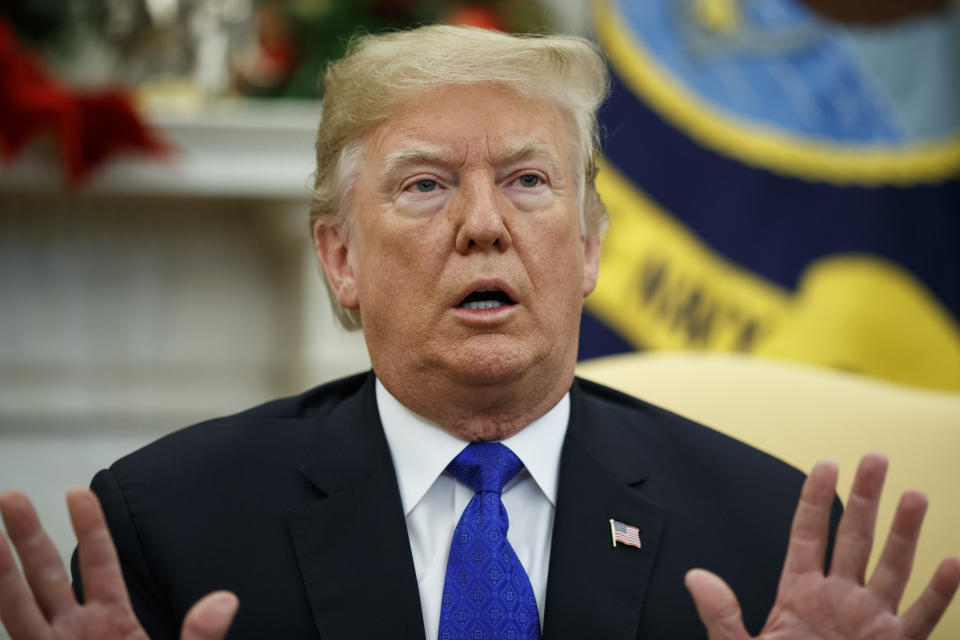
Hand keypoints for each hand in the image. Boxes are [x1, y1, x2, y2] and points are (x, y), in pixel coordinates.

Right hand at [0, 488, 237, 639]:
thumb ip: (201, 638)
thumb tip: (225, 599)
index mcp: (112, 624)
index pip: (99, 565)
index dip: (90, 529)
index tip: (78, 492)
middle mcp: (73, 637)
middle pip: (46, 576)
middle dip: (28, 538)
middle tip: (11, 496)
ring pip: (17, 609)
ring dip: (0, 573)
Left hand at [685, 453, 959, 638]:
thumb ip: (721, 614)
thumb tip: (695, 576)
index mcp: (799, 593)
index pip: (808, 534)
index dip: (816, 499)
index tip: (827, 463)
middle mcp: (839, 599)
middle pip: (855, 538)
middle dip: (865, 499)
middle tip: (876, 458)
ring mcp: (869, 622)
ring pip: (891, 568)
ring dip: (904, 534)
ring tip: (914, 494)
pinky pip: (921, 618)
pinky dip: (939, 593)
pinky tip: (951, 563)